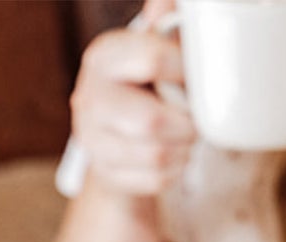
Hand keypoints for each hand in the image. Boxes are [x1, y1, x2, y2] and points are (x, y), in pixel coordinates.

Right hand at [71, 0, 197, 195]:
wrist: (118, 126)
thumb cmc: (148, 77)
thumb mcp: (156, 41)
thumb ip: (165, 21)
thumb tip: (163, 4)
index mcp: (103, 57)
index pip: (153, 60)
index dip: (186, 70)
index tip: (195, 75)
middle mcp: (88, 99)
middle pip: (149, 122)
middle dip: (186, 124)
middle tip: (197, 119)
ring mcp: (91, 141)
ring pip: (154, 156)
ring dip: (184, 149)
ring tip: (189, 137)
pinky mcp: (103, 173)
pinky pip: (152, 179)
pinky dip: (174, 170)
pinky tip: (176, 155)